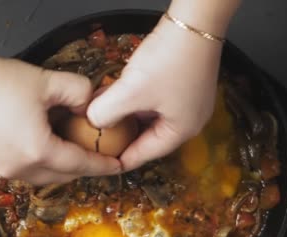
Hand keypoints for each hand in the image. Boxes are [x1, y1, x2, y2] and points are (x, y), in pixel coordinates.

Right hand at [0, 55, 121, 184]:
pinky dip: (40, 161)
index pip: (81, 164)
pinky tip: (42, 142)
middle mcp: (20, 168)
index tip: (116, 166)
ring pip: (43, 175)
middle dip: (83, 167)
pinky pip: (24, 170)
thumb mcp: (46, 82)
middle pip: (63, 175)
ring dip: (60, 166)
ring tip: (70, 146)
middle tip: (96, 154)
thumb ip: (78, 91)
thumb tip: (89, 102)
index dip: (102, 165)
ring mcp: (2, 168)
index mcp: (38, 152)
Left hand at [87, 18, 222, 170]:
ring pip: (146, 116)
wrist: (194, 21)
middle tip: (96, 140)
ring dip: (123, 115)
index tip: (100, 164)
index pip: (144, 155)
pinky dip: (132, 99)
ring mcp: (186, 101)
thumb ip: (106, 113)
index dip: (119, 160)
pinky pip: (151, 99)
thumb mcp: (131, 92)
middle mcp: (187, 120)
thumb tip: (92, 121)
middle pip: (145, 136)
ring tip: (98, 115)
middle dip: (120, 135)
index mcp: (180, 131)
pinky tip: (112, 93)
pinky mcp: (180, 83)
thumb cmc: (170, 60)